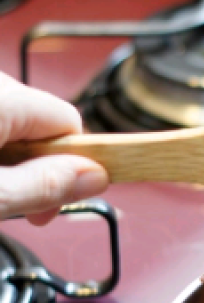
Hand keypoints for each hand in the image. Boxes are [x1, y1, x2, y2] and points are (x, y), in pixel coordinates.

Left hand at [0, 72, 107, 224]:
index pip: (68, 121)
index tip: (50, 205)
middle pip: (38, 121)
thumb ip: (43, 184)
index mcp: (2, 96)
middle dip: (33, 165)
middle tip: (11, 205)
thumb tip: (95, 176)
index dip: (70, 166)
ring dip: (6, 156)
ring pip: (10, 120)